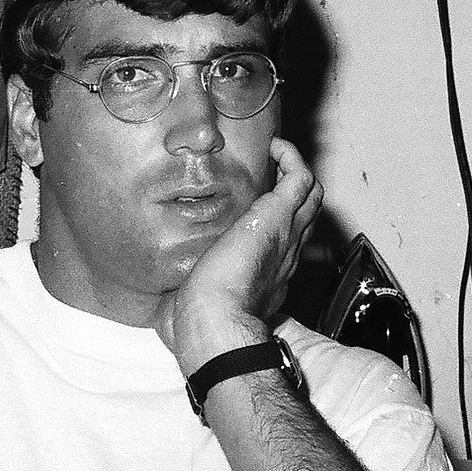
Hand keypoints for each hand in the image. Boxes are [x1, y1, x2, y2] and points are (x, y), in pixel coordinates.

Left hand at [155, 138, 321, 371]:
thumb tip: (160, 308)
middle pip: (306, 214)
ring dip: (297, 169)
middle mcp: (284, 254)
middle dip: (293, 190)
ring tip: (276, 153)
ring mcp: (286, 234)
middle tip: (273, 169)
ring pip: (311, 195)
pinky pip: (301, 178)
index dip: (277, 223)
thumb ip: (184, 300)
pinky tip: (274, 146)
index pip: (283, 243)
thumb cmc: (199, 324)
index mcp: (267, 276)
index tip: (257, 209)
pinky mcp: (277, 216)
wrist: (214, 321)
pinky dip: (292, 157)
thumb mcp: (192, 307)